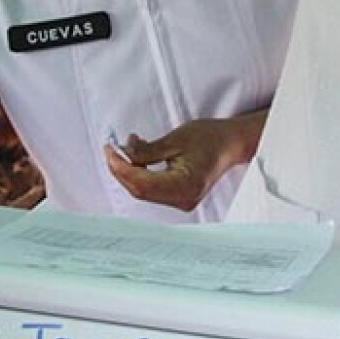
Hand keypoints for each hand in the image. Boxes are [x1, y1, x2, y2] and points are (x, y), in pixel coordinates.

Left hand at [105, 112, 264, 211]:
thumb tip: (121, 154)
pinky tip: (139, 155)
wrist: (230, 143)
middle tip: (112, 148)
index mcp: (184, 186)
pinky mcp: (179, 196)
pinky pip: (152, 188)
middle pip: (140, 190)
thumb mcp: (174, 139)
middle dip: (122, 169)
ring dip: (131, 169)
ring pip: (144, 190)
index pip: (141, 184)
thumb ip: (146, 151)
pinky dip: (141, 172)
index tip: (109, 150)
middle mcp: (183, 199)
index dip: (120, 168)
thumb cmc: (209, 138)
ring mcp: (182, 200)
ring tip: (128, 145)